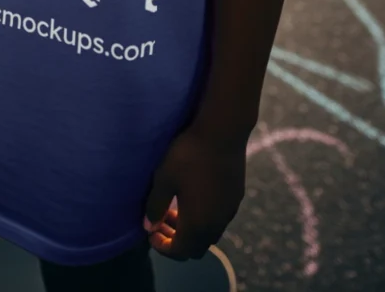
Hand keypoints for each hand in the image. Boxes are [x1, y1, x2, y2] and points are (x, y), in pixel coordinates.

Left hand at [143, 128, 245, 260]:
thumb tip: (148, 226)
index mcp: (198, 224)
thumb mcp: (164, 179)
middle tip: (159, 223)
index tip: (150, 232)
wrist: (222, 132)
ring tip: (172, 210)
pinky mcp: (236, 197)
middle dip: (176, 240)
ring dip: (190, 229)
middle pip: (196, 247)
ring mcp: (229, 211)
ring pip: (209, 233)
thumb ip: (155, 205)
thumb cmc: (188, 155)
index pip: (180, 251)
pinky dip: (202, 218)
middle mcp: (217, 224)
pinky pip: (218, 219)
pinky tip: (192, 197)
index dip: (162, 247)